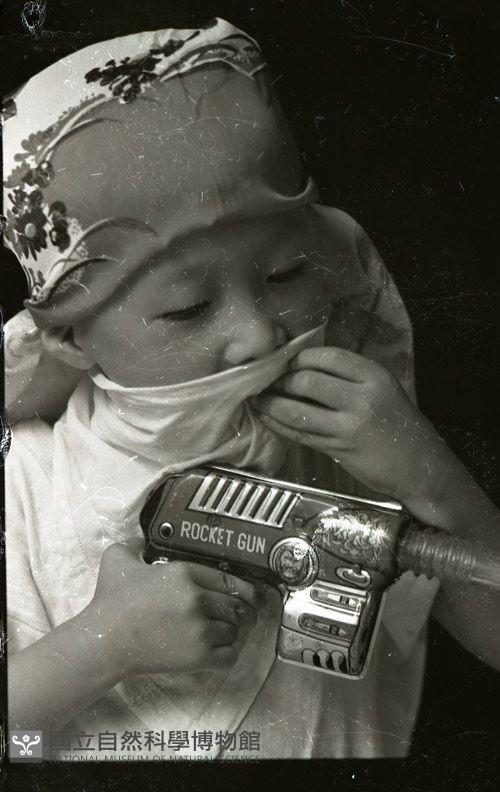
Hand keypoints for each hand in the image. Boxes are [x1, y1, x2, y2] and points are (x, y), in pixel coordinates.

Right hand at [85, 538, 257, 678]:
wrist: (104, 642)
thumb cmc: (110, 601)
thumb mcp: (117, 559)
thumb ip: (134, 544)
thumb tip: (142, 540)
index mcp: (183, 573)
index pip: (226, 578)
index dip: (242, 587)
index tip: (248, 593)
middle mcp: (196, 598)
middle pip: (236, 604)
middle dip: (242, 610)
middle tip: (242, 614)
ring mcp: (199, 629)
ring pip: (234, 629)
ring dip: (232, 631)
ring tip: (226, 632)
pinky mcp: (197, 657)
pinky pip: (230, 656)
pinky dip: (229, 654)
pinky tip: (222, 651)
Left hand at [250, 346, 451, 503]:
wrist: (420, 467)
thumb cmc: (398, 426)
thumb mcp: (382, 391)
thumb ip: (349, 379)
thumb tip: (303, 369)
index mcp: (374, 376)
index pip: (327, 357)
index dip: (299, 358)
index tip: (285, 362)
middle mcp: (362, 397)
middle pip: (307, 381)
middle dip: (281, 380)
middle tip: (266, 381)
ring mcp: (349, 425)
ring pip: (298, 410)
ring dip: (271, 404)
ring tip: (257, 399)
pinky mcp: (339, 449)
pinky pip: (300, 434)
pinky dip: (279, 425)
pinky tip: (268, 419)